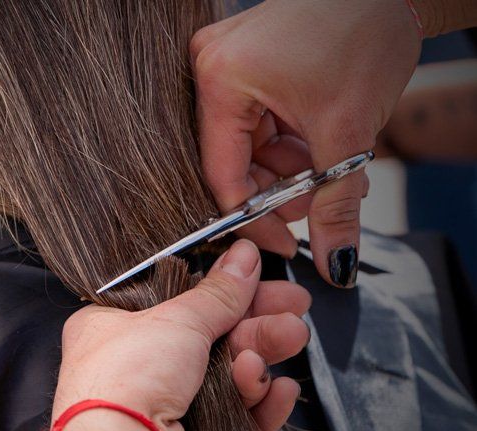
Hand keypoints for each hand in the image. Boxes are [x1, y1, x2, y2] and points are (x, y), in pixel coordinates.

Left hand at [53, 239, 309, 430]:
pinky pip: (229, 420)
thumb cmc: (127, 375)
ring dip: (258, 359)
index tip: (263, 282)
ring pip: (222, 380)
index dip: (222, 292)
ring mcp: (157, 408)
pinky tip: (280, 391)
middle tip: (294, 312)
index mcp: (111, 327)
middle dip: (256, 326)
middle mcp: (131, 367)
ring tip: (287, 342)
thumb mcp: (177, 318)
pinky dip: (256, 404)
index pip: (175, 302)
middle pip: (207, 340)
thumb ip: (218, 293)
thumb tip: (244, 257)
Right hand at [190, 0, 421, 286]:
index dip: (255, 219)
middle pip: (235, 161)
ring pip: (250, 145)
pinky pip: (259, 122)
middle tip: (320, 205)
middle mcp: (210, 69)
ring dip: (290, 169)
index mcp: (220, 79)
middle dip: (280, 190)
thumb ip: (336, 206)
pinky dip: (291, 143)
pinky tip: (321, 148)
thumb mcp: (349, 128)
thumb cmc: (365, 25)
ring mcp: (227, 64)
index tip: (284, 245)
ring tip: (332, 172)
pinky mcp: (246, 63)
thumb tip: (335, 261)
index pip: (223, 175)